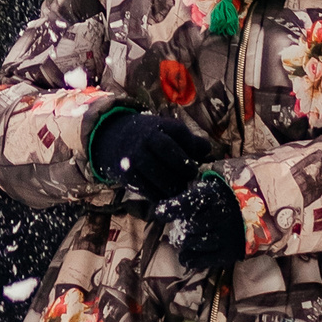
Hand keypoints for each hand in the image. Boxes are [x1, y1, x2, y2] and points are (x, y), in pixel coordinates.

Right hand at [91, 111, 214, 200]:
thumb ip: (188, 141)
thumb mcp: (166, 131)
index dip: (192, 148)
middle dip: (183, 169)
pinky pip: (146, 189)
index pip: (180, 133)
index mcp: (158, 125)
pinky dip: (158, 195)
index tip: (197, 161)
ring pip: (157, 173)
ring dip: (172, 186)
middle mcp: (145, 138)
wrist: (114, 139)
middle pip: (169, 153)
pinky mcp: (126, 174)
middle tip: (190, 179)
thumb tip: (208, 150)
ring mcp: (134, 156)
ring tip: (179, 190)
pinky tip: (164, 195)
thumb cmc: (148, 136)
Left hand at [161, 176, 245, 269]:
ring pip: (198, 243)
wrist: (254, 209)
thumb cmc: (222, 198)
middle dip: (181, 229)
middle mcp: (224, 214)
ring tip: (185, 240)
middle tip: (179, 229)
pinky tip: (185, 256)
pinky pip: (206, 260)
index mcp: (216, 194)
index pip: (191, 202)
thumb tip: (162, 209)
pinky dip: (192, 259)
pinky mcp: (231, 252)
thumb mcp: (208, 188)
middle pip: (192, 226)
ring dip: (186, 243)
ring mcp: (228, 235)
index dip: (173, 208)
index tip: (160, 212)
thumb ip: (189, 197)